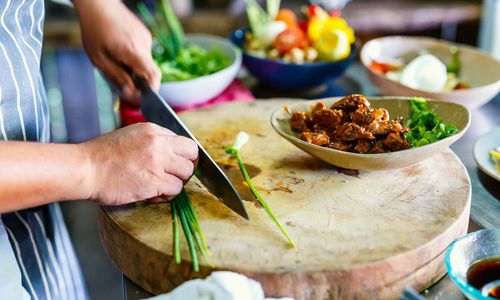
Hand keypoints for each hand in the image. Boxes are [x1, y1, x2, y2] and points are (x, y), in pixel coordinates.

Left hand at [74, 0, 160, 99]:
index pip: (154, 75)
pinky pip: (143, 52)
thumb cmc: (94, 30)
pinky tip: (120, 49)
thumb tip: (131, 94)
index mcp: (132, 51)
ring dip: (134, 66)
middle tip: (121, 78)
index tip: (144, 97)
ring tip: (116, 59)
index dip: (153, 89)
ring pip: (145, 62)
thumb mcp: (99, 59)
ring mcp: (146, 38)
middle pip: (149, 71)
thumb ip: (117, 77)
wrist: (98, 4)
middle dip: (138, 79)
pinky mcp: (145, 34)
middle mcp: (144, 45)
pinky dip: (134, 57)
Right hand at [80, 123, 197, 205]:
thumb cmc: (101, 155)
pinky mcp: (154, 182)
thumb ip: (152, 141)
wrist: (85, 168)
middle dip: (184, 168)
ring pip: (186, 174)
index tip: (175, 164)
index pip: (185, 142)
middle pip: (192, 156)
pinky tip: (153, 194)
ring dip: (176, 182)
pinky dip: (167, 195)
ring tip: (160, 186)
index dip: (182, 155)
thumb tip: (170, 151)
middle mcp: (159, 144)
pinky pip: (175, 189)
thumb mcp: (130, 135)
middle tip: (172, 176)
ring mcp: (158, 162)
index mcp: (153, 130)